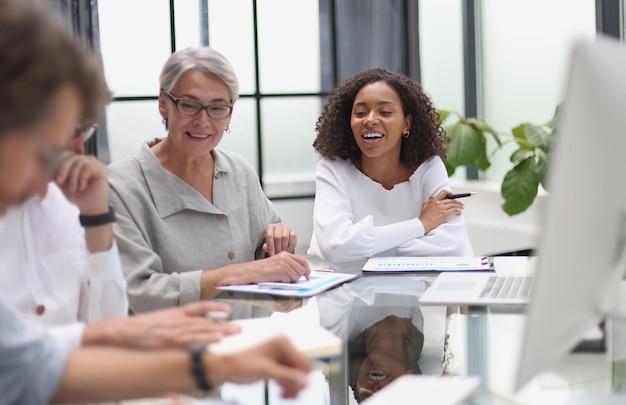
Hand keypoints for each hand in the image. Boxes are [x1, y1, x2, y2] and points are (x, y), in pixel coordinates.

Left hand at [54, 153, 109, 214]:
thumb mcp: (62, 183)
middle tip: (61, 182)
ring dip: (73, 177)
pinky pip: (88, 167)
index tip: (58, 180)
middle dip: (64, 170)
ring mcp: (96, 164)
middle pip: (72, 157)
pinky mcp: (102, 169)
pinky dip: (82, 178)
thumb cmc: (77, 196)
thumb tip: (49, 163)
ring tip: (74, 189)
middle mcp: (88, 160)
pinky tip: (82, 187)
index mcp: (79, 162)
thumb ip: (57, 172)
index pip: (67, 155)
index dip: (61, 166)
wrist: (89, 208)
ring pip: (80, 162)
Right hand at [88, 302, 240, 349]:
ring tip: (234, 332)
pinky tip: (217, 340)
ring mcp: (173, 329)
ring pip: (201, 329)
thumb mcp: (160, 320)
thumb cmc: (139, 328)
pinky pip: (191, 340)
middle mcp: (177, 319)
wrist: (120, 330)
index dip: (215, 308)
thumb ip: (175, 322)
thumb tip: (188, 326)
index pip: (199, 306)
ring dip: (220, 331)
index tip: (228, 310)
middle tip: (239, 327)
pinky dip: (205, 339)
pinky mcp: (168, 340)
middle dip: (224, 323)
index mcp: (175, 312)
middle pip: (205, 320)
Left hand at [204, 335, 310, 398]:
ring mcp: (278, 354)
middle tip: (289, 396)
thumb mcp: (265, 371)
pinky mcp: (274, 362)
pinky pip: (286, 374)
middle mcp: (282, 345)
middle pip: (300, 368)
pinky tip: (280, 390)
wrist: (222, 367)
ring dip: (290, 385)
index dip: (302, 378)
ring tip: (283, 395)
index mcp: (282, 341)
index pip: (303, 362)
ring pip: (294, 373)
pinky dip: (285, 383)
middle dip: (295, 383)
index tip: (298, 391)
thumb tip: (305, 381)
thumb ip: (286, 376)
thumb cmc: (239, 364)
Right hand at [245, 251, 310, 283]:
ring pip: (297, 275)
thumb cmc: (262, 269)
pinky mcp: (280, 271)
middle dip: (298, 277)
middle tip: (289, 279)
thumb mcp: (278, 263)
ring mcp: (283, 263)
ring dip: (291, 280)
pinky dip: (285, 282)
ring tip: (281, 279)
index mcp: (286, 254)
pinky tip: (277, 280)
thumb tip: (302, 273)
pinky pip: (289, 280)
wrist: (251, 272)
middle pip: (302, 269)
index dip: (307, 270)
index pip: (303, 261)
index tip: (308, 276)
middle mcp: (285, 257)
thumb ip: (289, 265)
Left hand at [263, 224, 296, 255]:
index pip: (269, 236)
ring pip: (285, 237)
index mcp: (270, 227)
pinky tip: (287, 248)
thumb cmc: (274, 242)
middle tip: (277, 254)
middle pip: (277, 237)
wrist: (282, 240)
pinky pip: (292, 237)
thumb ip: (266, 246)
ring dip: (283, 247)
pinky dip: (290, 245)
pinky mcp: (293, 231)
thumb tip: (265, 247)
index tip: (271, 254)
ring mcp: (286, 228)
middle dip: (277, 248)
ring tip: (282, 252)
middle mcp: (278, 226)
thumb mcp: (269, 244)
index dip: (270, 246)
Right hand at [419, 190, 463, 233]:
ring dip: (459, 206)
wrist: (423, 223)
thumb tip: (432, 200)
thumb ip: (429, 202)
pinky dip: (458, 211)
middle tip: (460, 203)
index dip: (449, 193)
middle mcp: (439, 203)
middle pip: (451, 200)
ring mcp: (442, 208)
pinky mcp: (445, 214)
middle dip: (457, 201)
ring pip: (454, 205)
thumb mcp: (424, 206)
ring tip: (461, 208)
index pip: (443, 192)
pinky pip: (454, 210)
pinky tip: (459, 212)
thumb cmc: (424, 217)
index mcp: (434, 200)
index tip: (452, 195)